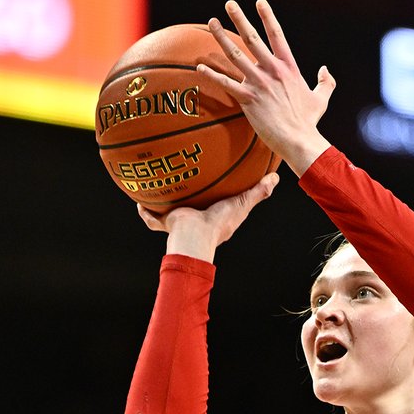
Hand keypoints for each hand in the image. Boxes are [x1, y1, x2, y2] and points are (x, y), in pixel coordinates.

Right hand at [136, 171, 278, 261]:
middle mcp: (197, 218)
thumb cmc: (219, 223)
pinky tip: (138, 200)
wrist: (195, 235)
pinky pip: (152, 218)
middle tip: (186, 178)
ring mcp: (181, 220)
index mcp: (215, 216)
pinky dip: (145, 212)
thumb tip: (275, 179)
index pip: (218, 204)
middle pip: (193, 205)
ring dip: (164, 201)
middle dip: (190, 196)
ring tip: (158, 184)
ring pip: (170, 210)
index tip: (220, 186)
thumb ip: (257, 192)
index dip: (219, 197)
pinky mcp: (167, 222)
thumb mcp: (241, 204)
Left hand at [199, 0, 334, 176]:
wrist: (298, 140)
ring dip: (221, 38)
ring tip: (211, 22)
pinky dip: (212, 75)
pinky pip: (226, 84)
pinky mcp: (248, 100)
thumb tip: (325, 70)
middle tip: (229, 4)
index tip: (259, 2)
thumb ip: (325, 82)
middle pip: (252, 39)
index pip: (277, 35)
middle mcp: (272, 71)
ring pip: (235, 56)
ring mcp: (259, 84)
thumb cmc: (309, 122)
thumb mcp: (321, 98)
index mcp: (288, 67)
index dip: (267, 17)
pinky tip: (200, 67)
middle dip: (239, 19)